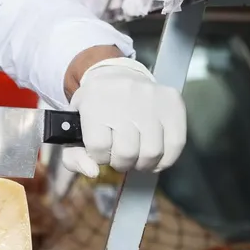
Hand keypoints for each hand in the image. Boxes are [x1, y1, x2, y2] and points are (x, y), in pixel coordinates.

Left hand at [60, 57, 185, 175]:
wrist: (118, 76)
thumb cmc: (95, 108)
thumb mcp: (74, 126)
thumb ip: (73, 156)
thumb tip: (92, 172)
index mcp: (93, 102)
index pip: (98, 147)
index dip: (99, 156)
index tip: (101, 151)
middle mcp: (124, 96)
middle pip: (127, 152)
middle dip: (122, 162)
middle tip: (121, 156)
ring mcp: (151, 98)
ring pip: (152, 152)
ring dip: (143, 163)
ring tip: (137, 156)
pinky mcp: (173, 103)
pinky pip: (176, 144)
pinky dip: (166, 159)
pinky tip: (156, 157)